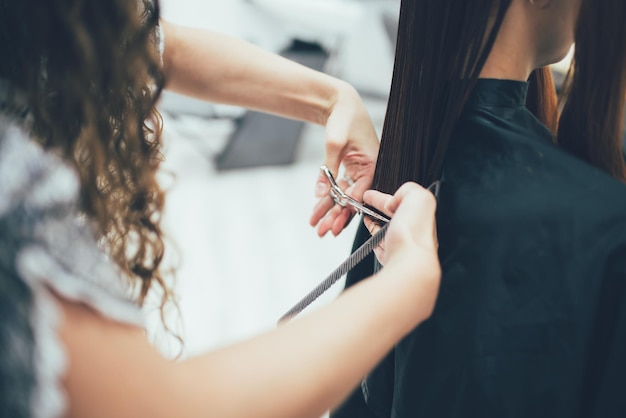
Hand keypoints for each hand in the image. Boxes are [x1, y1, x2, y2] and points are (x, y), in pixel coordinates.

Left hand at [309, 82, 378, 236]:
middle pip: (352, 200)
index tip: (330, 225)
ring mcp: (361, 170)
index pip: (358, 195)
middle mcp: (369, 170)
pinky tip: (318, 208)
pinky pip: (342, 187)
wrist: (340, 102)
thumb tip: (320, 194)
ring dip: (330, 210)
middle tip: (320, 232)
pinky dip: (330, 196)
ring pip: (345, 196)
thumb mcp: (334, 144)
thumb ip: (328, 170)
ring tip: (316, 224)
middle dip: (335, 217)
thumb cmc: (343, 118)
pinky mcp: (352, 168)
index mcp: (372, 164)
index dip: (343, 212)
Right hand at [362, 183, 438, 267]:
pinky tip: (370, 230)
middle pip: (393, 215)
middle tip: (365, 203)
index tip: (370, 194)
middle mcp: (414, 230)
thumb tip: (394, 199)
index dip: (383, 196)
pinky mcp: (390, 257)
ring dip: (375, 221)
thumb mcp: (418, 197)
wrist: (408, 263)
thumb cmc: (416, 234)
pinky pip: (380, 244)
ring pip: (387, 229)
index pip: (400, 200)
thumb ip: (408, 189)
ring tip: (365, 215)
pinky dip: (373, 236)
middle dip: (379, 207)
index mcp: (421, 215)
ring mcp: (401, 244)